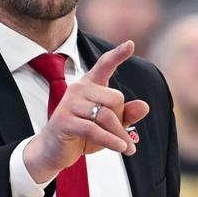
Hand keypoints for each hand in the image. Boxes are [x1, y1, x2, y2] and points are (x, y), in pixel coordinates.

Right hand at [24, 40, 149, 182]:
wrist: (53, 152)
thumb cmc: (82, 136)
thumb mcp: (108, 126)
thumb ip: (126, 115)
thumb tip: (144, 106)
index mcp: (89, 86)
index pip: (104, 65)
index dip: (118, 55)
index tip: (131, 44)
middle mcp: (78, 89)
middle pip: (115, 98)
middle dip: (122, 119)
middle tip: (121, 135)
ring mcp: (69, 104)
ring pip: (106, 116)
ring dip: (120, 135)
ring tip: (127, 148)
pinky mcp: (64, 121)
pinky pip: (95, 129)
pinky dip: (111, 141)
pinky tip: (121, 148)